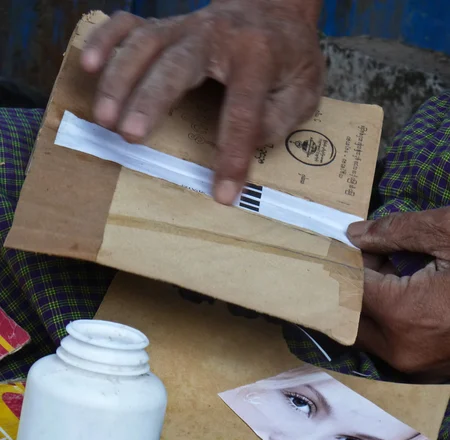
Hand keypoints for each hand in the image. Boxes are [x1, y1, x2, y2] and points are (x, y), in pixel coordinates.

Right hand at [80, 1, 323, 204]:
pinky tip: (88, 66)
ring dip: (119, 79)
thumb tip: (243, 145)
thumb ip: (279, 118)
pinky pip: (129, 25)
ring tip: (103, 118)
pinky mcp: (166, 27)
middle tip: (128, 135)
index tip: (221, 194)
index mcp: (257, 54)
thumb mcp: (304, 90)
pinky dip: (105, 41)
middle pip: (177, 66)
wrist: (274, 8)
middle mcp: (215, 35)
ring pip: (145, 44)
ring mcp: (185, 27)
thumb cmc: (288, 57)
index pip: (242, 110)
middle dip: (150, 100)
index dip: (231, 155)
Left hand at [347, 208, 449, 379]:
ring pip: (369, 333)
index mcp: (404, 314)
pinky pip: (393, 342)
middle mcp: (403, 348)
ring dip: (367, 301)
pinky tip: (404, 286)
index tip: (339, 241)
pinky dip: (388, 317)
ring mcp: (418, 364)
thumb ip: (396, 231)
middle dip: (349, 285)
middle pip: (350, 317)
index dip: (340, 262)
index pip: (346, 289)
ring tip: (385, 265)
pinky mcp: (433, 367)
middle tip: (364, 253)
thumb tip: (355, 234)